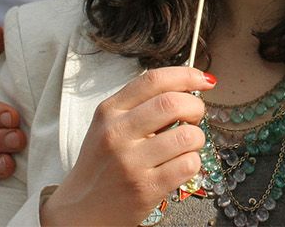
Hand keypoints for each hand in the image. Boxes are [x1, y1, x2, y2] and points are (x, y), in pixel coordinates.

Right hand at [39, 67, 212, 226]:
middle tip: (194, 116)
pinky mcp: (146, 188)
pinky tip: (180, 165)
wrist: (81, 208)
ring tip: (186, 145)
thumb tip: (188, 87)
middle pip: (173, 103)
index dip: (186, 75)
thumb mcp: (109, 125)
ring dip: (197, 138)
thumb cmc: (102, 163)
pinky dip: (193, 162)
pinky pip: (188, 164)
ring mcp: (131, 162)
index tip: (203, 80)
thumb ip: (141, 104)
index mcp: (109, 111)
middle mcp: (117, 133)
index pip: (154, 80)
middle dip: (196, 106)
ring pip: (187, 135)